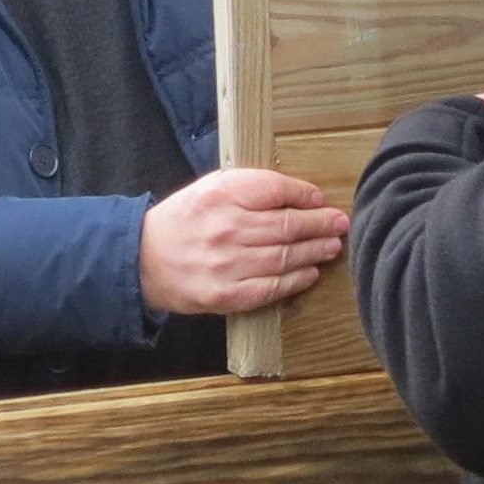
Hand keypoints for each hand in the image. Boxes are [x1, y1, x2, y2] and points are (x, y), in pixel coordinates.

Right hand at [139, 167, 350, 316]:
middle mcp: (226, 228)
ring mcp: (227, 265)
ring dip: (315, 251)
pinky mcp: (226, 295)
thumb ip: (249, 187)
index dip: (304, 194)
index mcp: (220, 195)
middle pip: (287, 225)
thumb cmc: (182, 220)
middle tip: (340, 223)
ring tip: (332, 246)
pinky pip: (271, 288)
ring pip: (285, 257)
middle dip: (321, 224)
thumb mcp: (209, 188)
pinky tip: (311, 273)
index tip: (320, 199)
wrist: (142, 259)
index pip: (275, 190)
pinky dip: (296, 280)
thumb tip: (296, 195)